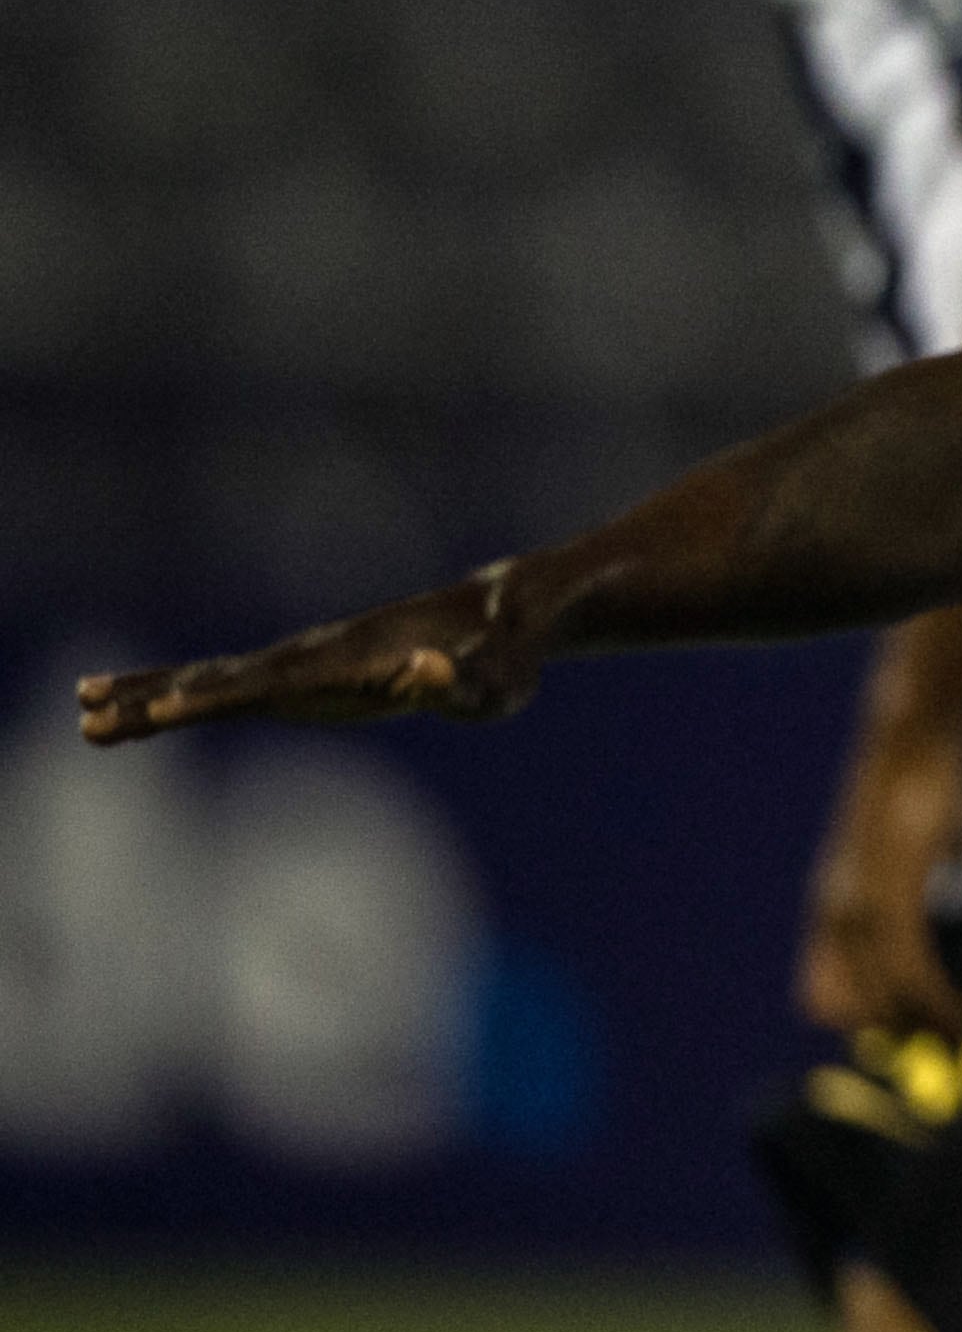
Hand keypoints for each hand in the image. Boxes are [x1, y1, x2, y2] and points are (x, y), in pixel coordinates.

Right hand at [79, 563, 545, 746]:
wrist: (507, 615)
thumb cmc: (505, 657)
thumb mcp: (496, 682)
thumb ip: (463, 683)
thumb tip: (429, 672)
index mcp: (352, 662)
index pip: (272, 684)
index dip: (219, 698)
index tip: (163, 707)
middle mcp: (319, 656)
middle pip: (225, 680)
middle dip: (157, 699)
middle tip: (88, 716)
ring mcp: (311, 662)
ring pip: (218, 678)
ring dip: (152, 692)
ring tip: (84, 707)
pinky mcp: (314, 673)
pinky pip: (238, 683)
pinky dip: (188, 690)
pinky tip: (147, 701)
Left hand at [795, 728, 961, 1040]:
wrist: (917, 732)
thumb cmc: (922, 784)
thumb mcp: (918, 841)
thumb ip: (933, 875)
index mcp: (835, 906)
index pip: (825, 997)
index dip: (868, 1025)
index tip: (918, 1041)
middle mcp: (837, 912)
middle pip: (856, 1009)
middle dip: (907, 1044)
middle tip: (957, 1063)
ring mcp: (862, 904)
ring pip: (888, 998)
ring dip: (933, 1034)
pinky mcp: (895, 893)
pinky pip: (915, 969)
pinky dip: (944, 1005)